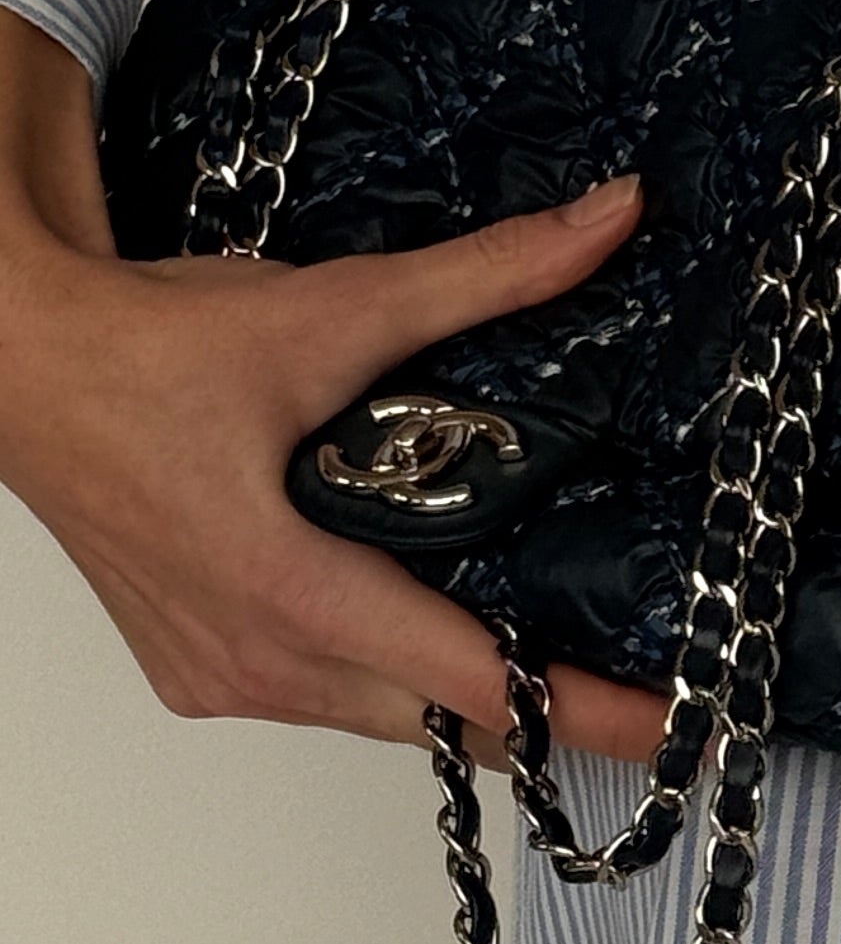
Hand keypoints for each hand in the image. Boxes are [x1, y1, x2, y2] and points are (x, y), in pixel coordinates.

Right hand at [0, 8, 672, 771]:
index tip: (672, 724)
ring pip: (380, 718)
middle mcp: (255, 661)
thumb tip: (609, 219)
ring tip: (568, 657)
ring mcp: (221, 675)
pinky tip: (444, 623)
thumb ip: (489, 274)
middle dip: (546, 714)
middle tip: (649, 688)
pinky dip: (390, 677)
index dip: (582, 708)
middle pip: (437, 722)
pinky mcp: (199, 668)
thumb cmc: (151, 350)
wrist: (27, 366)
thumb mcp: (337, 310)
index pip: (472, 682)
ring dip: (464, 695)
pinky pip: (322, 699)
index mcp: (290, 592)